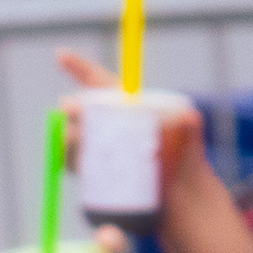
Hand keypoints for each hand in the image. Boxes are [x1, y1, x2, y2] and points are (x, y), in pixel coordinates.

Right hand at [56, 48, 209, 187]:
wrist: (180, 195)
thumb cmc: (186, 158)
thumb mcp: (191, 136)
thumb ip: (191, 124)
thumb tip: (188, 116)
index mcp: (123, 105)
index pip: (97, 80)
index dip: (78, 67)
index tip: (61, 56)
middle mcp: (106, 122)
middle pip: (80, 109)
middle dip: (72, 108)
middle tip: (73, 110)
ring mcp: (97, 146)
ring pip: (71, 135)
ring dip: (70, 136)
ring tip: (81, 141)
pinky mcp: (93, 172)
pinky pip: (73, 163)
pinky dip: (72, 161)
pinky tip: (81, 166)